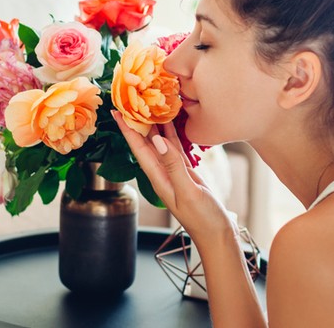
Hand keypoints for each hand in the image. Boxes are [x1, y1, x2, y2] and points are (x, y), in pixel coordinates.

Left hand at [111, 111, 233, 241]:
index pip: (138, 149)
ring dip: (154, 124)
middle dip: (137, 122)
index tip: (116, 111)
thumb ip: (173, 165)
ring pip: (159, 143)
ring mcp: (173, 172)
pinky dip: (171, 133)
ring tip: (149, 103)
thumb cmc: (203, 219)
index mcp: (158, 178)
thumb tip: (156, 140)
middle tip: (131, 99)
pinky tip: (171, 122)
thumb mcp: (188, 191)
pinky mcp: (186, 173)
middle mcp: (162, 173)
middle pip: (145, 143)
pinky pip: (174, 148)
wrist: (217, 235)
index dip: (127, 130)